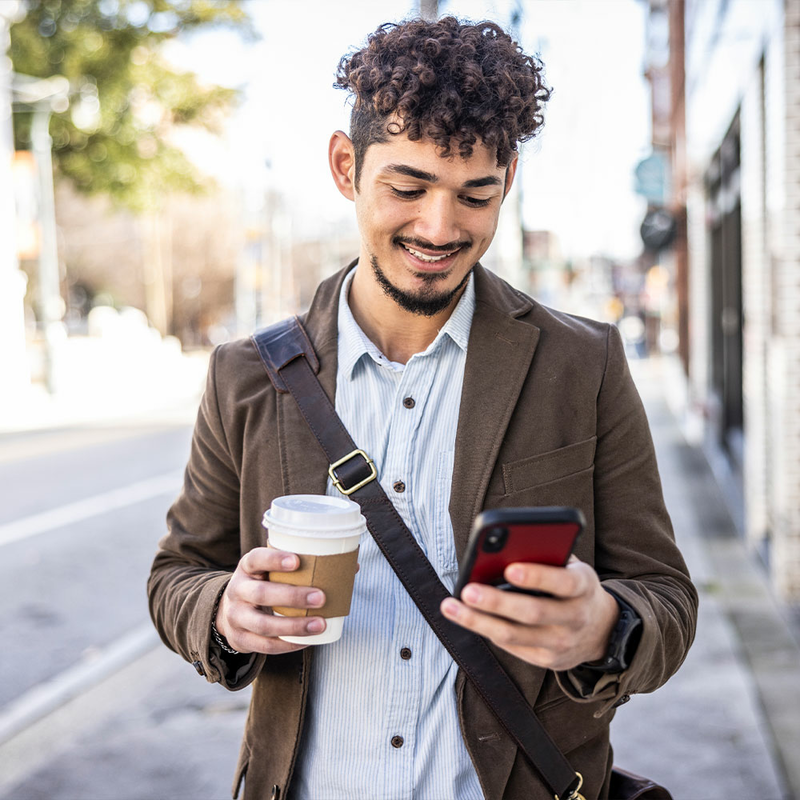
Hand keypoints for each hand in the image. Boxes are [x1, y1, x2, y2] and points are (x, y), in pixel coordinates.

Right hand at [215, 546, 327, 654]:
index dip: (275, 559)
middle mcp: (237, 590)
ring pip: (263, 624)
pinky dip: (288, 644)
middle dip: (293, 596)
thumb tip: (347, 564)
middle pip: (261, 593)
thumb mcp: (269, 570)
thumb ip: (298, 566)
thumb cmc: (263, 584)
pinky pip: (265, 645)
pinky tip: (308, 641)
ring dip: (294, 626)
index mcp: (247, 568)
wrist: (230, 611)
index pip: (257, 559)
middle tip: (321, 597)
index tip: (297, 560)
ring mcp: (235, 617)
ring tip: (320, 624)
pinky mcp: (240, 639)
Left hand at [440, 556, 618, 670]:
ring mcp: (561, 644)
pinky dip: (486, 630)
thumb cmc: (574, 587)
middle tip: (468, 590)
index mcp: (583, 587)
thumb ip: (547, 557)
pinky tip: (466, 618)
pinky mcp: (546, 660)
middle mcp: (575, 618)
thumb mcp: (572, 568)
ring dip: (479, 621)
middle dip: (497, 602)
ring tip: (451, 607)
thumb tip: (508, 546)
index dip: (537, 576)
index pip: (562, 582)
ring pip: (514, 635)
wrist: (600, 629)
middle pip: (532, 612)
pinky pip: (511, 646)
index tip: (509, 568)